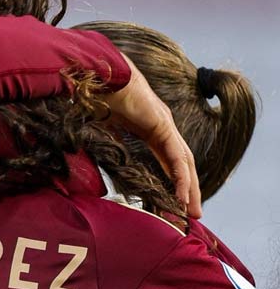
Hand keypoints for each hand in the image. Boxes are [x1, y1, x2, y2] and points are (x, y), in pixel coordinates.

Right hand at [100, 55, 201, 217]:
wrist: (98, 75)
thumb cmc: (97, 96)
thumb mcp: (102, 127)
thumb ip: (107, 142)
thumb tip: (97, 160)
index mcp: (149, 128)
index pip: (167, 159)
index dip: (172, 179)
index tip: (173, 200)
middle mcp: (162, 127)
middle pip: (181, 163)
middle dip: (188, 189)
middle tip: (190, 213)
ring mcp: (165, 125)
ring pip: (184, 162)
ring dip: (190, 188)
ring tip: (191, 211)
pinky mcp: (162, 125)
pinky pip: (176, 156)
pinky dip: (181, 177)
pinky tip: (182, 195)